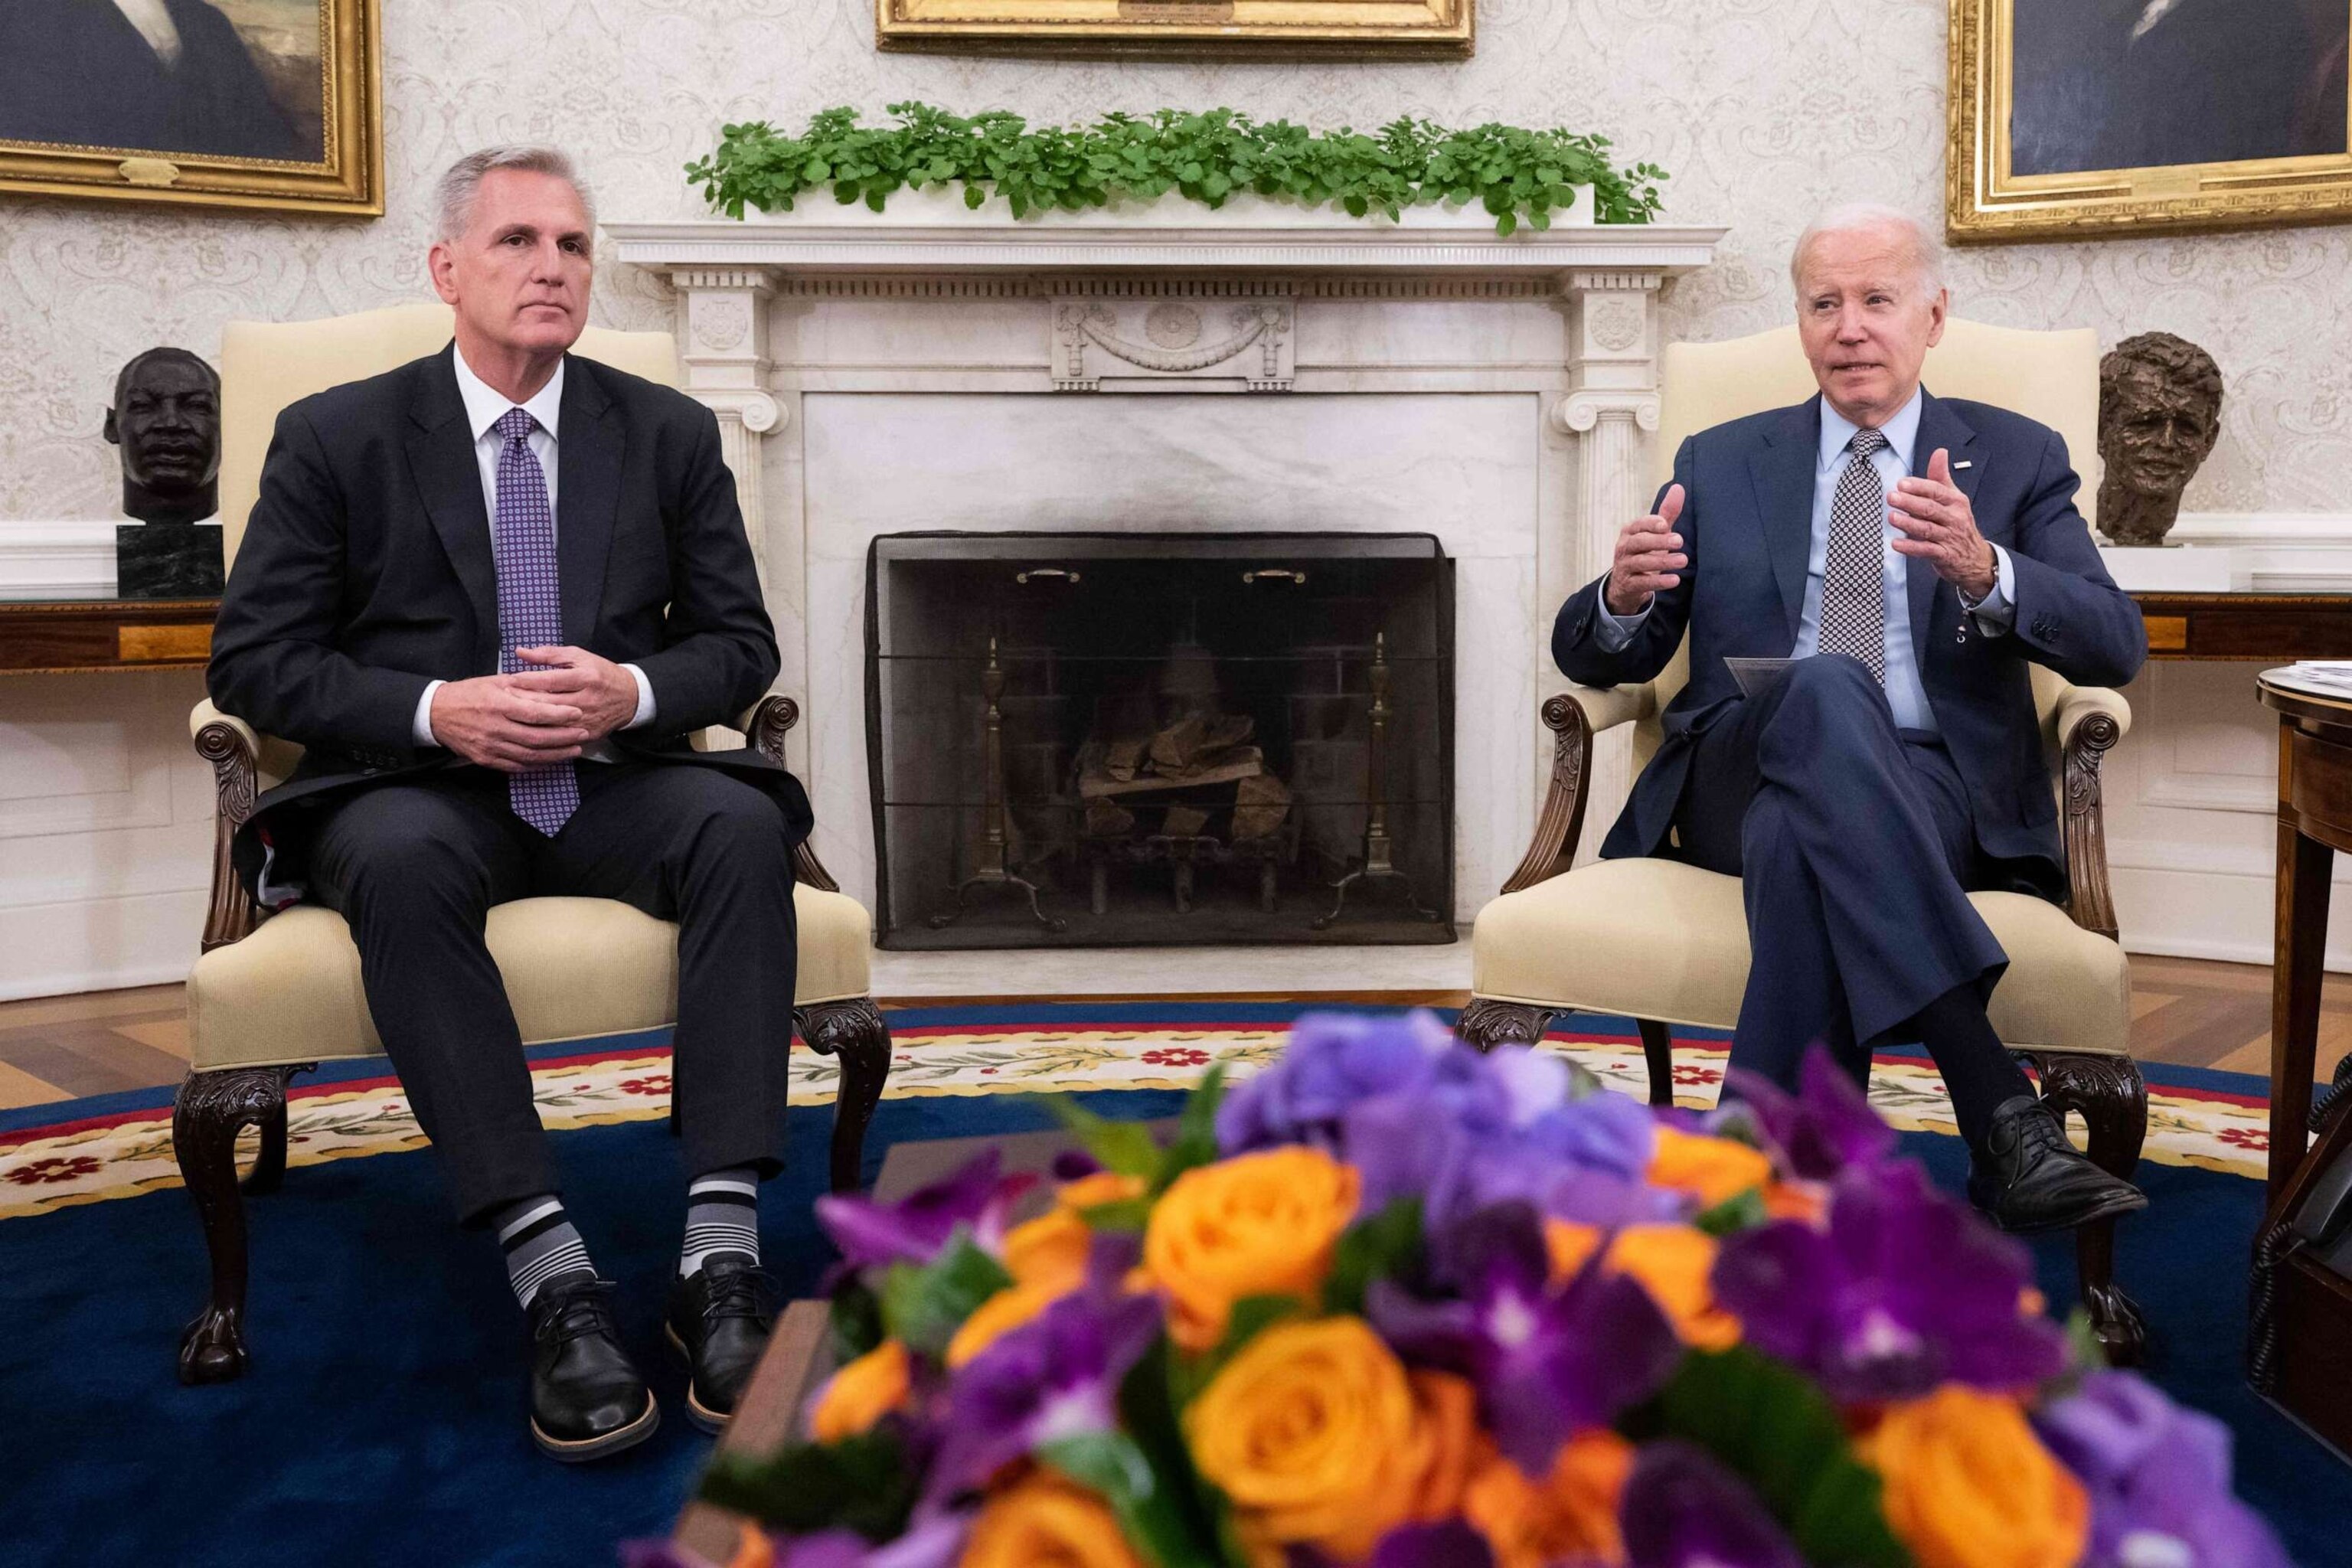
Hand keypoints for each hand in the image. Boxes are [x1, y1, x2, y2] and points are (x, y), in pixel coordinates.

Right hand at [427, 674, 589, 772]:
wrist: (436, 714)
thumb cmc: (468, 693)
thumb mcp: (493, 681)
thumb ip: (521, 685)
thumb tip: (549, 683)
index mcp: (498, 705)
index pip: (535, 713)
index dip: (559, 715)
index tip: (578, 713)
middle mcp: (495, 728)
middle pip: (537, 737)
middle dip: (564, 737)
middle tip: (584, 734)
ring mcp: (490, 747)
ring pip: (529, 755)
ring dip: (556, 754)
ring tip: (575, 749)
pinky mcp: (486, 760)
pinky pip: (516, 766)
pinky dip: (537, 765)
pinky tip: (552, 760)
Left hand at [507, 646, 641, 740]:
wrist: (630, 697)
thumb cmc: (600, 673)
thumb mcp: (579, 657)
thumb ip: (549, 654)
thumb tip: (520, 652)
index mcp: (586, 677)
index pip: (551, 680)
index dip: (528, 680)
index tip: (509, 680)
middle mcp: (588, 700)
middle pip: (549, 703)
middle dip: (523, 701)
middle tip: (503, 699)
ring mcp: (588, 719)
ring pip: (553, 723)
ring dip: (530, 719)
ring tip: (511, 714)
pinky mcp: (589, 734)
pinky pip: (561, 737)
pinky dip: (544, 733)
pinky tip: (529, 729)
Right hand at [1604, 484, 1687, 616]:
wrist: (1626, 585)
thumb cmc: (1644, 553)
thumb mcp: (1655, 534)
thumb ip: (1666, 513)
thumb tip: (1679, 487)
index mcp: (1630, 532)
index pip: (1638, 525)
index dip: (1650, 524)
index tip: (1664, 524)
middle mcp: (1624, 548)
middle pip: (1638, 543)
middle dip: (1658, 541)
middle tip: (1679, 541)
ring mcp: (1624, 567)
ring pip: (1641, 562)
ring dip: (1662, 561)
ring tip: (1683, 560)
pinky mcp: (1629, 585)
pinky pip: (1642, 583)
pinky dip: (1658, 581)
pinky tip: (1674, 580)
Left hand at [1891, 449, 1995, 599]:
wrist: (1974, 557)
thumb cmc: (1957, 523)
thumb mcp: (1953, 498)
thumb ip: (1941, 476)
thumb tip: (1940, 451)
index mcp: (1956, 501)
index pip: (1937, 491)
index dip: (1919, 487)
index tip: (1901, 483)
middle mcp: (1955, 518)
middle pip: (1930, 509)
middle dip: (1910, 502)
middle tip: (1891, 497)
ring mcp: (1950, 537)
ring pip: (1927, 529)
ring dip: (1908, 523)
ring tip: (1891, 517)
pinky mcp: (1944, 555)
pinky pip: (1926, 550)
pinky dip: (1911, 547)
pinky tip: (1895, 543)